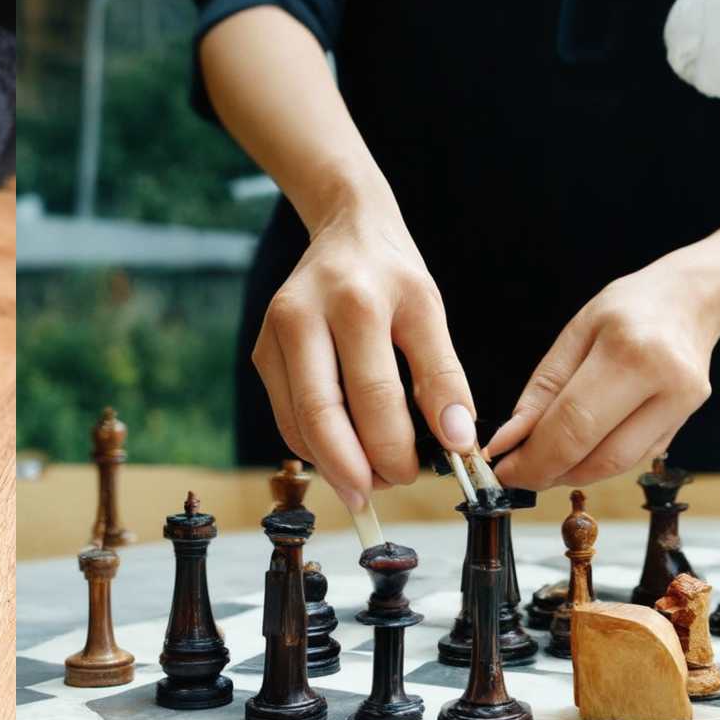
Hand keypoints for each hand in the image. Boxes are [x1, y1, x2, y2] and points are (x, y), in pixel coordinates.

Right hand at [252, 200, 477, 512]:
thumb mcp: (428, 311)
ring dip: (333, 465)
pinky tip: (342, 452)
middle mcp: (304, 316)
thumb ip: (443, 377)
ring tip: (367, 478)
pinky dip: (315, 447)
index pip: (374, 397)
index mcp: (356, 301)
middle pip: (322, 418)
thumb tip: (458, 443)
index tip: (413, 475)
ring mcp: (274, 336)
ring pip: (298, 427)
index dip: (393, 449)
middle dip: (354, 470)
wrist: (344, 226)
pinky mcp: (262, 354)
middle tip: (380, 492)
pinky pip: (287, 419)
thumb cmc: (390, 272)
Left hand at [487, 254, 719, 488]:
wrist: (691, 301)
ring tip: (544, 459)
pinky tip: (577, 449)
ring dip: (569, 473)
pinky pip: (629, 461)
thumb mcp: (575, 334)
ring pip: (614, 468)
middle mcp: (666, 384)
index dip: (533, 458)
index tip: (503, 468)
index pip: (573, 425)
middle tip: (518, 472)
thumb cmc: (629, 310)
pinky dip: (594, 463)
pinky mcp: (681, 427)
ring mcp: (681, 410)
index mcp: (633, 352)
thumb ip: (540, 392)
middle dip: (548, 473)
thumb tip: (507, 442)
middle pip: (597, 457)